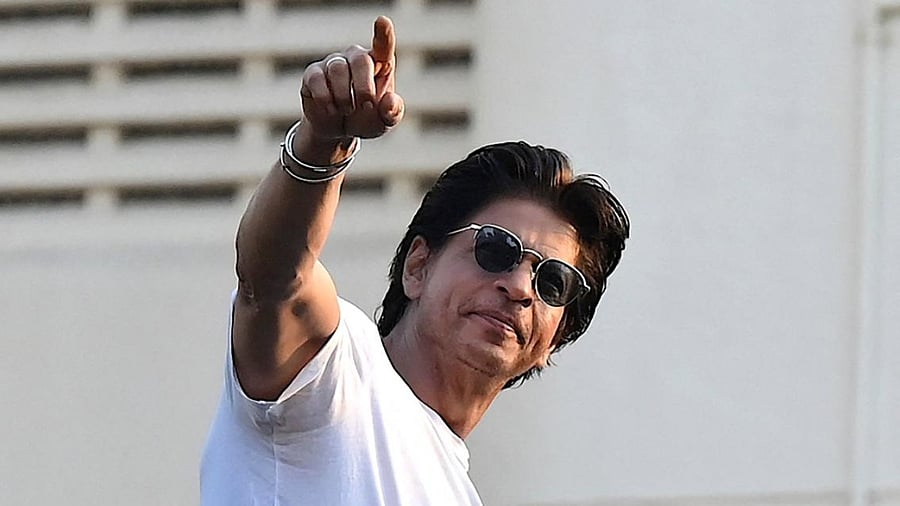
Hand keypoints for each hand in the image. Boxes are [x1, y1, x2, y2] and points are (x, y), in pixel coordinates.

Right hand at [299, 16, 404, 139]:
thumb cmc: (366, 119)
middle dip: (364, 88)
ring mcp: (333, 63)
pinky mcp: (313, 74)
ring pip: (338, 69)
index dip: (383, 33)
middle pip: (360, 60)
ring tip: (347, 110)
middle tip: (366, 106)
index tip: (382, 21)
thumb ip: (392, 113)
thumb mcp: (384, 122)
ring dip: (344, 96)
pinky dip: (325, 99)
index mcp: (379, 64)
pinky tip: (331, 110)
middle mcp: (356, 57)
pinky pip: (317, 79)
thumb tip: (389, 101)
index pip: (382, 45)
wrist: (338, 130)